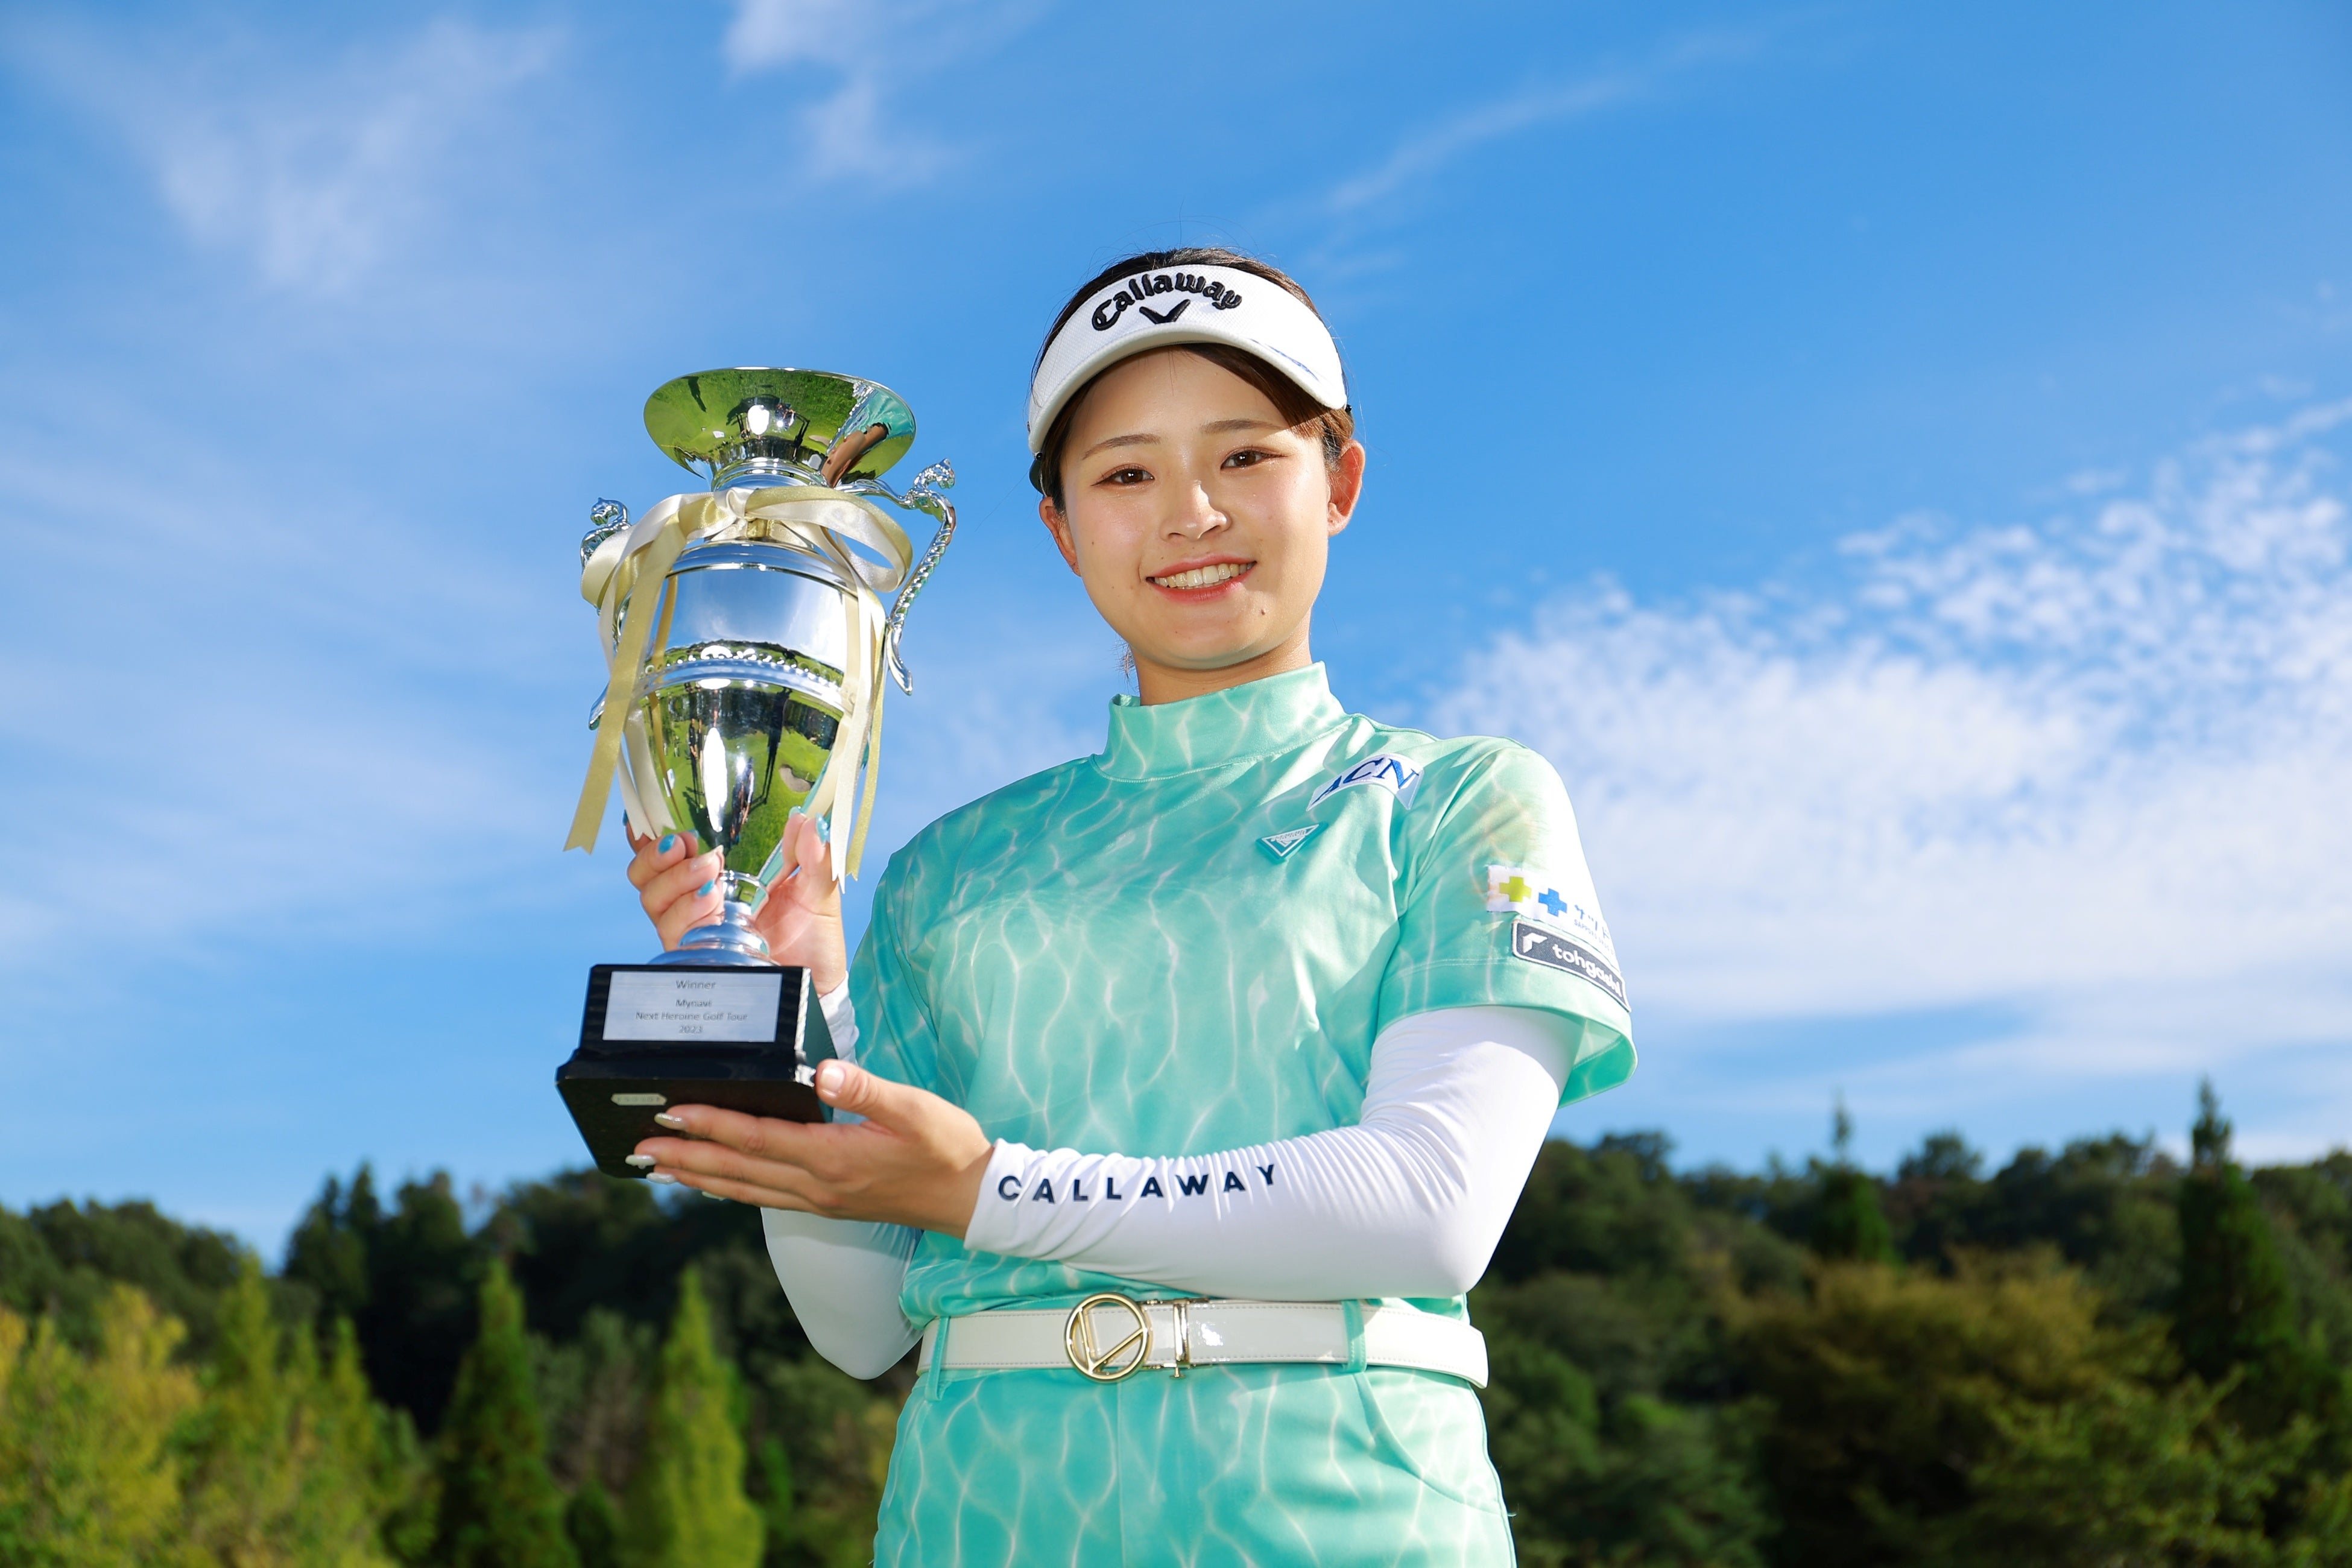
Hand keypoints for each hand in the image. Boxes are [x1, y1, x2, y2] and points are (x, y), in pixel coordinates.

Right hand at [624, 812, 846, 991]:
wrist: (818, 982)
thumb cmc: (812, 935)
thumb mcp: (818, 891)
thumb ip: (813, 856)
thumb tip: (806, 821)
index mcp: (717, 878)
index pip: (668, 855)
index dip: (653, 839)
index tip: (675, 829)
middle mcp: (696, 903)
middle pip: (647, 878)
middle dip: (659, 858)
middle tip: (698, 850)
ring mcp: (695, 931)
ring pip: (655, 903)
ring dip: (677, 882)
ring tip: (713, 880)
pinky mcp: (698, 957)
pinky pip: (674, 935)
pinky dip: (687, 914)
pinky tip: (712, 905)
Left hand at [632, 1060, 992, 1236]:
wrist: (972, 1199)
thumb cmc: (947, 1147)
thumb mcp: (914, 1108)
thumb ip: (865, 1088)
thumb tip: (820, 1070)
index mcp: (834, 1159)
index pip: (759, 1139)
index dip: (712, 1124)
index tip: (671, 1111)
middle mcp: (817, 1187)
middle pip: (738, 1171)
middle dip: (686, 1157)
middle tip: (638, 1149)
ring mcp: (820, 1200)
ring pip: (744, 1190)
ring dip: (698, 1177)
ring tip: (658, 1168)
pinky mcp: (827, 1204)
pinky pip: (763, 1197)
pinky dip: (729, 1188)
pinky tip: (713, 1181)